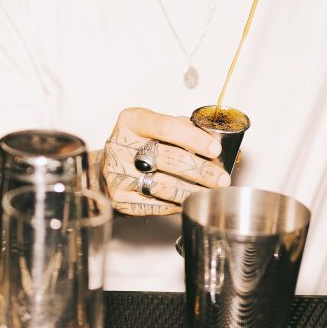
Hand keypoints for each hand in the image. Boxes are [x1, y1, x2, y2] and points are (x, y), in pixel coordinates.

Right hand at [103, 107, 230, 214]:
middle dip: (201, 171)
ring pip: (164, 185)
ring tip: (210, 192)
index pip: (167, 128)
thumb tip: (212, 140)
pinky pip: (156, 205)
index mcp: (131, 122)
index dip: (194, 139)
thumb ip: (180, 128)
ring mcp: (118, 175)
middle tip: (221, 178)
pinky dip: (177, 204)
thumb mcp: (152, 127)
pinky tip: (189, 200)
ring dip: (193, 191)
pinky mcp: (120, 199)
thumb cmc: (135, 146)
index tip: (215, 150)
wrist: (105, 170)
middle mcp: (120, 146)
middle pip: (169, 159)